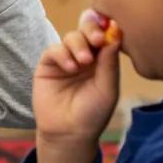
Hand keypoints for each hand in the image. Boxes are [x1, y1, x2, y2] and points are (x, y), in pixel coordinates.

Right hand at [32, 10, 120, 162]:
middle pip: (87, 29)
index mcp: (102, 59)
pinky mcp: (48, 64)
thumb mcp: (108, 88)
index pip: (105, 35)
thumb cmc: (93, 113)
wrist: (69, 133)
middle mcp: (85, 55)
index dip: (107, 29)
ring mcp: (66, 59)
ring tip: (83, 62)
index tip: (112, 29)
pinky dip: (62, 54)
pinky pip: (54, 50)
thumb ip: (110, 63)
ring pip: (71, 37)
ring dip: (78, 45)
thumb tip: (114, 35)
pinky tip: (70, 68)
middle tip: (96, 40)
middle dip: (91, 30)